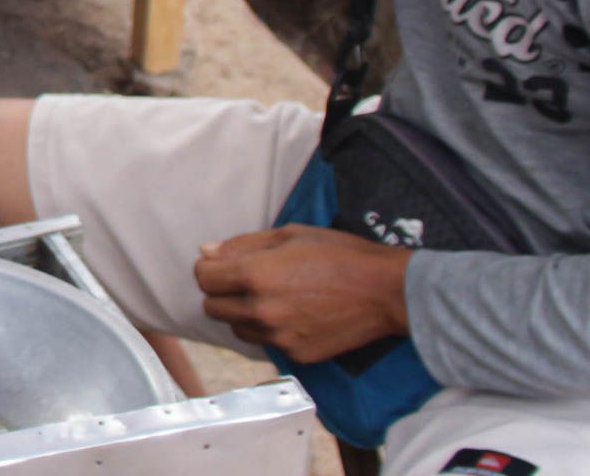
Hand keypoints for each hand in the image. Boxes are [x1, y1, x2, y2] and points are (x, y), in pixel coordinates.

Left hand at [194, 225, 412, 362]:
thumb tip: (206, 252)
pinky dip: (272, 331)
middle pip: (212, 308)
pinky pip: (268, 343)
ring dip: (243, 314)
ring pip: (237, 329)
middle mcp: (262, 310)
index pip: (204, 279)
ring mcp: (279, 337)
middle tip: (245, 281)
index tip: (221, 265)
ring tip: (272, 297)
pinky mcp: (296, 355)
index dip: (209, 269)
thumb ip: (243, 245)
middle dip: (221, 292)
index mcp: (255, 275)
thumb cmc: (340, 254)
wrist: (385, 292)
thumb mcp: (290, 234)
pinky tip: (294, 315)